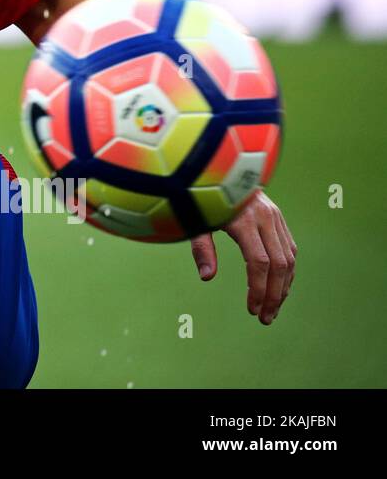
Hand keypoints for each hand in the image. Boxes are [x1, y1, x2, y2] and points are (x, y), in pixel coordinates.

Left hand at [189, 191, 295, 324]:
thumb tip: (207, 277)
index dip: (257, 288)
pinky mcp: (278, 217)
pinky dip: (286, 272)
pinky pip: (289, 249)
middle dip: (273, 295)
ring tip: (272, 310)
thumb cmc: (201, 195)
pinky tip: (279, 288)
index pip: (258, 262)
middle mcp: (265, 217)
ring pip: (288, 259)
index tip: (251, 309)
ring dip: (283, 287)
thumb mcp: (195, 219)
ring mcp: (274, 216)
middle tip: (264, 318)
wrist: (220, 166)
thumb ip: (201, 247)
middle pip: (278, 265)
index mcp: (243, 219)